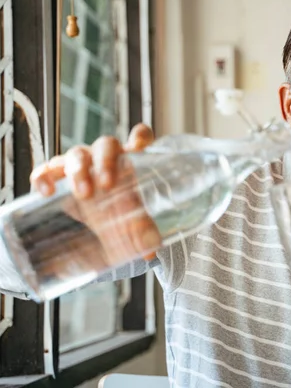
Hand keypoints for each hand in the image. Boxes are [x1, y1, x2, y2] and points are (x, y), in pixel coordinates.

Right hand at [29, 124, 160, 267]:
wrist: (104, 226)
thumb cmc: (125, 215)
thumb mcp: (135, 223)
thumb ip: (144, 232)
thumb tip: (151, 251)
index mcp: (132, 160)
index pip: (139, 139)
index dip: (140, 136)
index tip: (140, 143)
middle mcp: (106, 157)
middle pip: (105, 145)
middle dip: (105, 161)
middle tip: (107, 184)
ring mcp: (82, 164)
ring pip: (76, 154)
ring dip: (78, 170)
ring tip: (83, 194)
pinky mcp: (59, 176)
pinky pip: (47, 169)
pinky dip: (43, 176)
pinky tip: (46, 191)